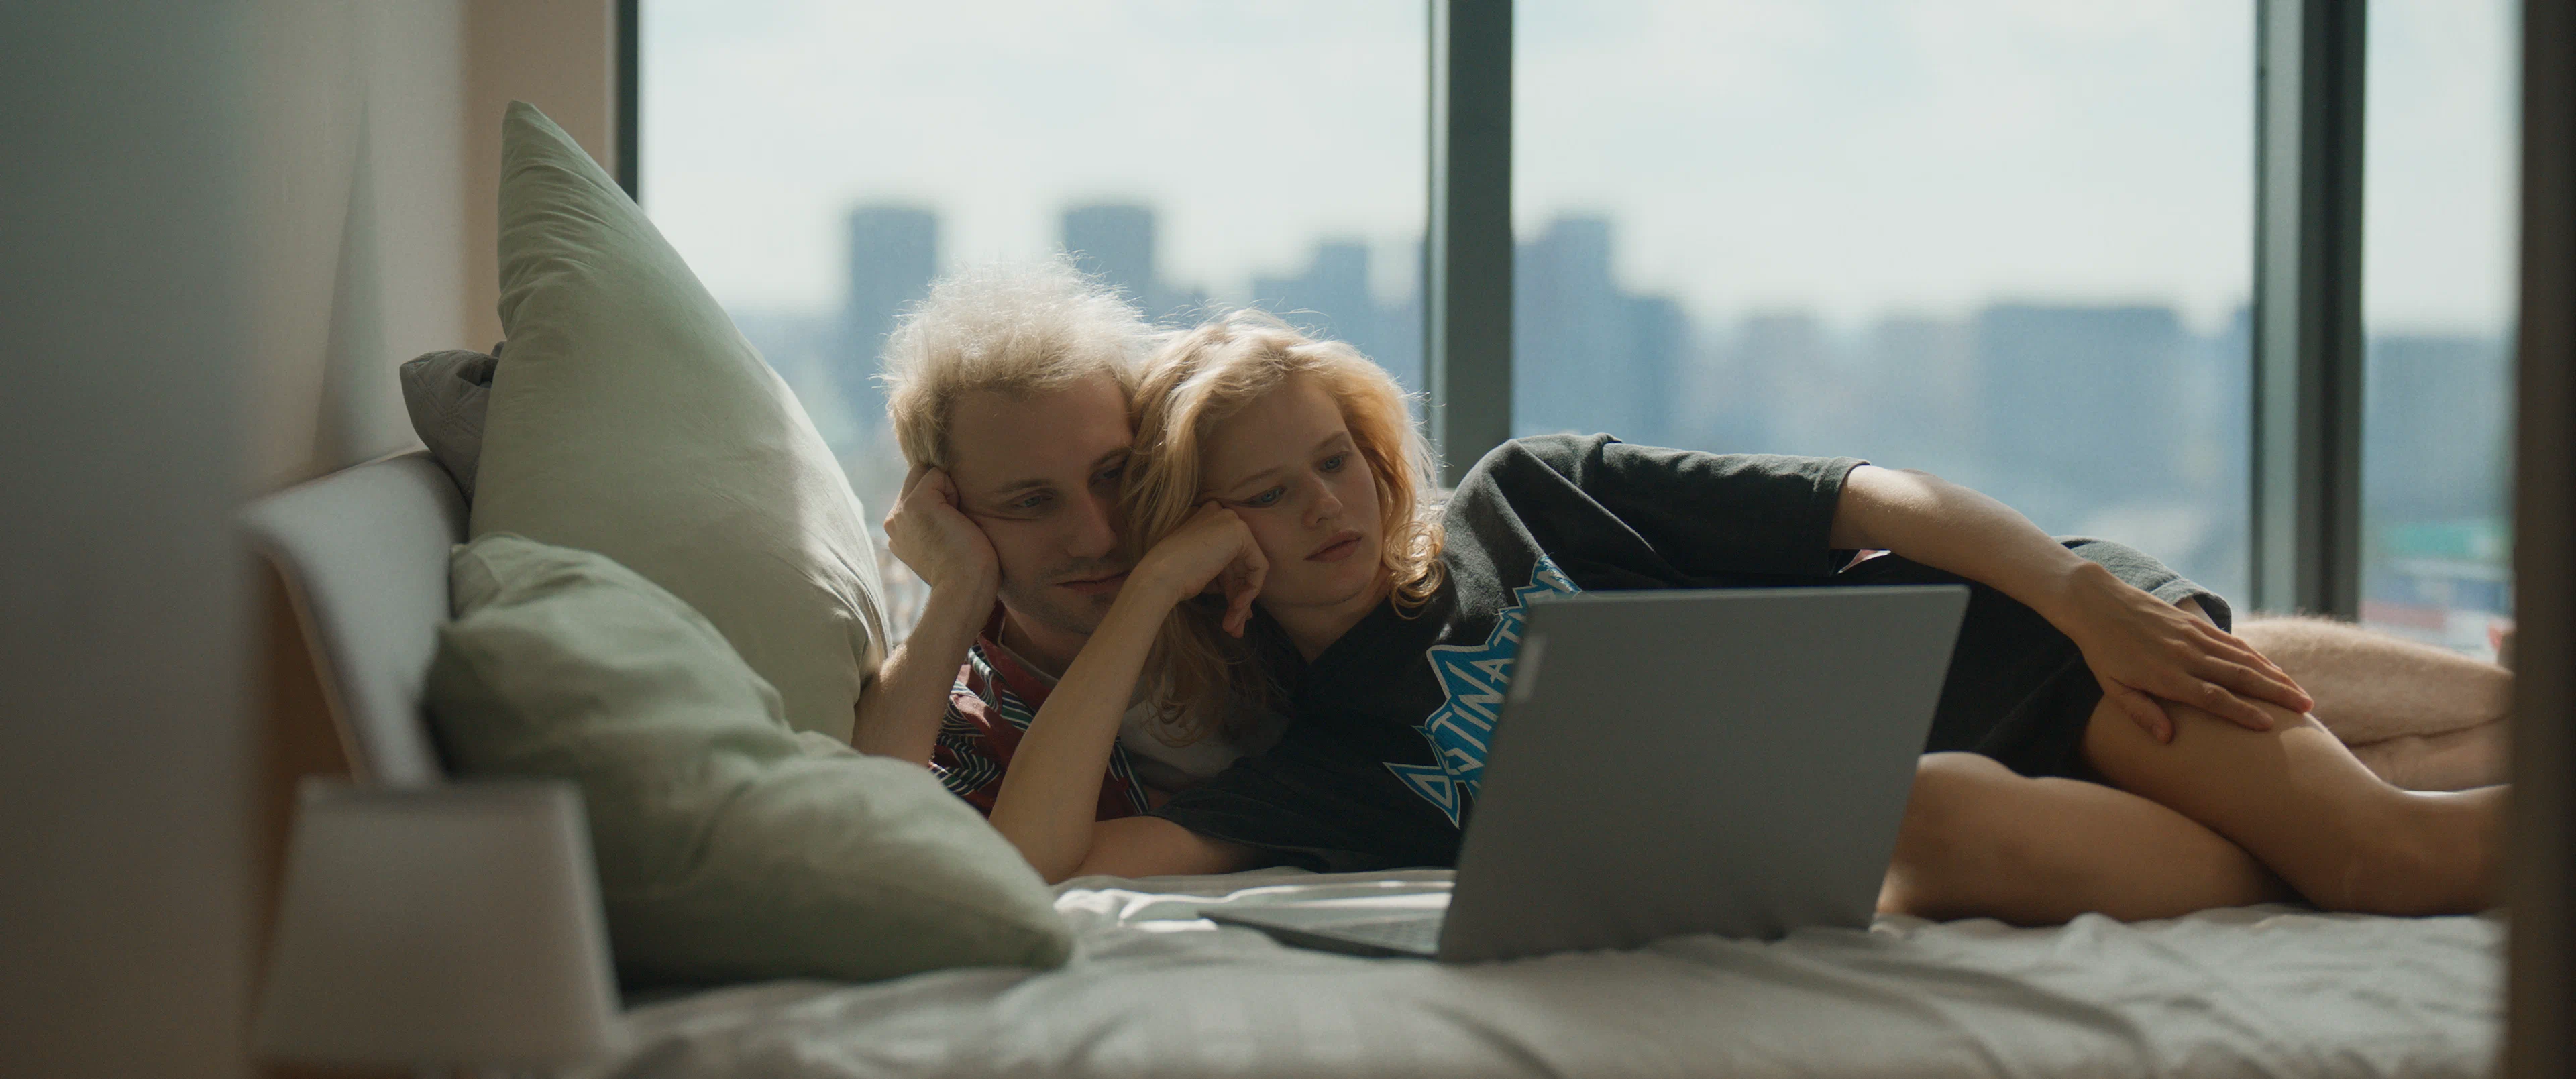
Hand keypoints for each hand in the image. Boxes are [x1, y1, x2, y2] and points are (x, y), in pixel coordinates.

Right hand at [883, 465, 998, 602]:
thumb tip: (948, 500)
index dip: (941, 499)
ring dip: (948, 490)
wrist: (965, 591)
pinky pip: (938, 474)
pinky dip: (954, 491)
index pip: (916, 490)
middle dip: (941, 489)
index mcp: (898, 530)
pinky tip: (957, 520)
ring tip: (955, 523)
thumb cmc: (968, 572)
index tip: (951, 530)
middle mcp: (894, 520)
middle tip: (955, 524)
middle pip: (918, 476)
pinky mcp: (915, 504)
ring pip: (926, 472)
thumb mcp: (943, 542)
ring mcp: (901, 511)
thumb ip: (934, 521)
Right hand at [1132, 502, 1266, 636]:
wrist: (1159, 577)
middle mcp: (1220, 514)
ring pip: (1249, 568)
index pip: (1229, 557)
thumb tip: (1246, 607)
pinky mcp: (1240, 532)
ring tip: (1232, 626)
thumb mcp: (1203, 573)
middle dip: (1237, 596)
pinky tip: (1236, 607)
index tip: (1229, 611)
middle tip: (1232, 625)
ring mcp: (1230, 520)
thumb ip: (1225, 578)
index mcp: (1207, 519)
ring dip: (1242, 600)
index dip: (1230, 586)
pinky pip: (1258, 566)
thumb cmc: (1172, 578)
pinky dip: (1250, 589)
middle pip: (1240, 563)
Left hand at [2056, 563, 2314, 741]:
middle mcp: (2185, 656)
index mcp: (2166, 676)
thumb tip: (2168, 740)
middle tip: (2306, 709)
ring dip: (2274, 676)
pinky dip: (2256, 656)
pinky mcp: (2194, 624)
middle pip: (2239, 677)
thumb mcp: (2112, 687)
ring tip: (2301, 694)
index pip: (2213, 697)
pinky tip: (2273, 669)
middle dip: (2275, 693)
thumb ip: (2141, 712)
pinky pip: (2231, 642)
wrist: (2097, 602)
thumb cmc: (2102, 652)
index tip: (2270, 725)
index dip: (2242, 712)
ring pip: (2242, 658)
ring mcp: (2192, 637)